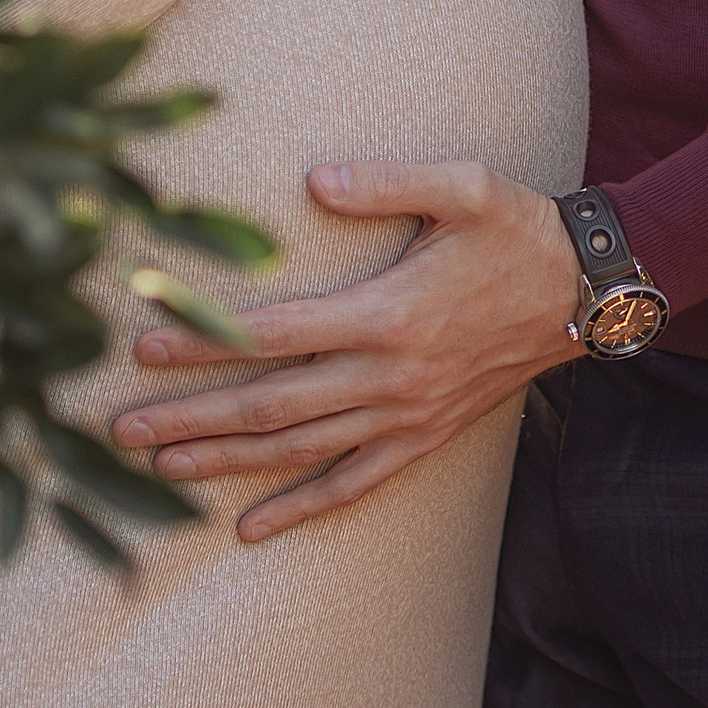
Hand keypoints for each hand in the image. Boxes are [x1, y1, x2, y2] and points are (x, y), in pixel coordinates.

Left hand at [114, 161, 583, 540]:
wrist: (586, 294)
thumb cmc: (518, 231)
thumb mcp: (465, 187)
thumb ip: (387, 181)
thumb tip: (316, 180)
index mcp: (390, 313)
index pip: (275, 335)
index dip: (206, 342)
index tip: (145, 345)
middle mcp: (391, 376)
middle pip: (272, 405)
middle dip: (192, 418)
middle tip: (122, 428)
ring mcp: (406, 416)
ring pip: (300, 451)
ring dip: (227, 463)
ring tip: (160, 469)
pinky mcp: (424, 439)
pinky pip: (354, 485)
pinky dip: (299, 509)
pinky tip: (250, 527)